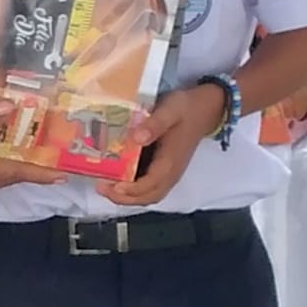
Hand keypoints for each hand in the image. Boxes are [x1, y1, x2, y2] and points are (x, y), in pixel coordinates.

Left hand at [108, 84, 224, 206]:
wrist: (205, 109)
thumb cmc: (187, 108)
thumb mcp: (171, 109)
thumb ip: (155, 124)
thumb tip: (136, 139)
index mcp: (171, 162)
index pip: (150, 185)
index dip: (130, 189)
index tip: (112, 184)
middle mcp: (171, 173)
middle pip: (147, 197)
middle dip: (123, 198)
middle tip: (101, 187)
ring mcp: (169, 174)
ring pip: (148, 195)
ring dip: (127, 196)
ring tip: (105, 186)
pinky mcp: (166, 170)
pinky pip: (149, 188)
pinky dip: (133, 190)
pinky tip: (118, 179)